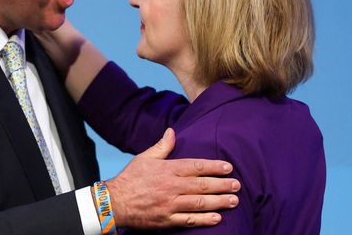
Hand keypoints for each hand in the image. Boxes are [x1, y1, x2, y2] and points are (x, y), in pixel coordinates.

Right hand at [105, 128, 239, 228]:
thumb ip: (162, 146)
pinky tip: (217, 218)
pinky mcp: (167, 219)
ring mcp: (170, 205)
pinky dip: (205, 220)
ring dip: (219, 202)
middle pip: (202, 185)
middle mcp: (171, 187)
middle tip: (237, 185)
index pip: (196, 166)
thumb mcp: (145, 158)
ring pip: (200, 203)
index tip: (228, 167)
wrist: (115, 202)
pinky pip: (189, 220)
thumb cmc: (130, 178)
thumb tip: (172, 131)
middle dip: (222, 185)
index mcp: (167, 170)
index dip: (214, 166)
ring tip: (233, 201)